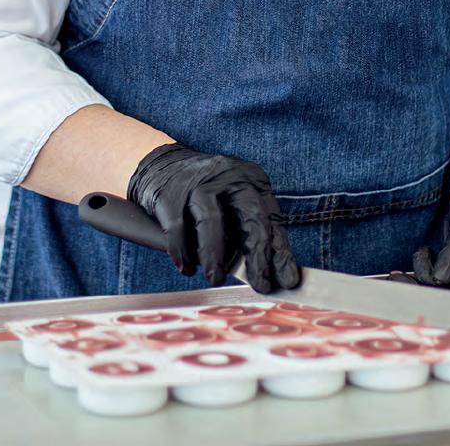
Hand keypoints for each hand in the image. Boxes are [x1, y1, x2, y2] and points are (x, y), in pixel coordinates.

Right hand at [126, 142, 301, 292]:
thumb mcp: (235, 203)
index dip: (281, 253)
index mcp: (252, 181)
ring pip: (211, 220)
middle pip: (250, 216)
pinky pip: (178, 227)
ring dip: (214, 256)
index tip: (288, 280)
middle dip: (257, 255)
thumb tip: (264, 274)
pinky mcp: (171, 193)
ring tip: (215, 278)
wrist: (162, 164)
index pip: (272, 221)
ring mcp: (199, 183)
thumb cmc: (206, 194)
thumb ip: (247, 232)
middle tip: (260, 284)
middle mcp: (230, 178)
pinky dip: (182, 252)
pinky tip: (185, 268)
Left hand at [401, 175, 449, 317]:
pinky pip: (441, 289)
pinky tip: (407, 272)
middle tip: (399, 280)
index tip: (420, 287)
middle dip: (426, 293)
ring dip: (420, 287)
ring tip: (398, 275)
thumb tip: (440, 278)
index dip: (446, 299)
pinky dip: (422, 281)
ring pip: (445, 299)